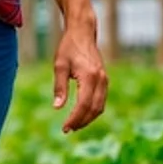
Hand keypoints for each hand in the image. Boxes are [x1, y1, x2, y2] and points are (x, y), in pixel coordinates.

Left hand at [52, 17, 107, 132]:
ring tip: (73, 126)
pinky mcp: (104, 80)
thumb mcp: (59, 66)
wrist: (83, 33)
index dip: (75, 118)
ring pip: (100, 106)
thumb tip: (57, 107)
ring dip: (88, 118)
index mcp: (90, 76)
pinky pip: (101, 100)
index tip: (64, 128)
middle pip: (94, 108)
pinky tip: (80, 116)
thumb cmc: (68, 48)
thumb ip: (59, 87)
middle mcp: (101, 79)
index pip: (84, 104)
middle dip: (81, 121)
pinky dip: (92, 110)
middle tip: (67, 130)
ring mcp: (105, 79)